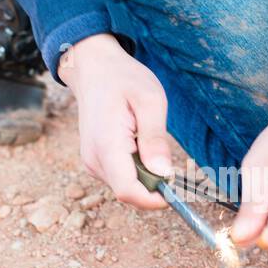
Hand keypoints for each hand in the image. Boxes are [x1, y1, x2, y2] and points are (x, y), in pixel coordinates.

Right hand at [59, 33, 171, 209]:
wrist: (93, 69)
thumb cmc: (123, 79)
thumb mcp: (150, 100)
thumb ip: (156, 137)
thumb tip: (164, 173)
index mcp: (107, 145)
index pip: (129, 191)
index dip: (154, 199)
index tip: (176, 190)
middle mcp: (94, 159)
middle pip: (129, 192)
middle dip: (153, 186)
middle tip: (168, 157)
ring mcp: (91, 162)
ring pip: (126, 186)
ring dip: (145, 176)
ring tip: (149, 141)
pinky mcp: (95, 161)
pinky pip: (120, 177)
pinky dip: (136, 170)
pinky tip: (139, 144)